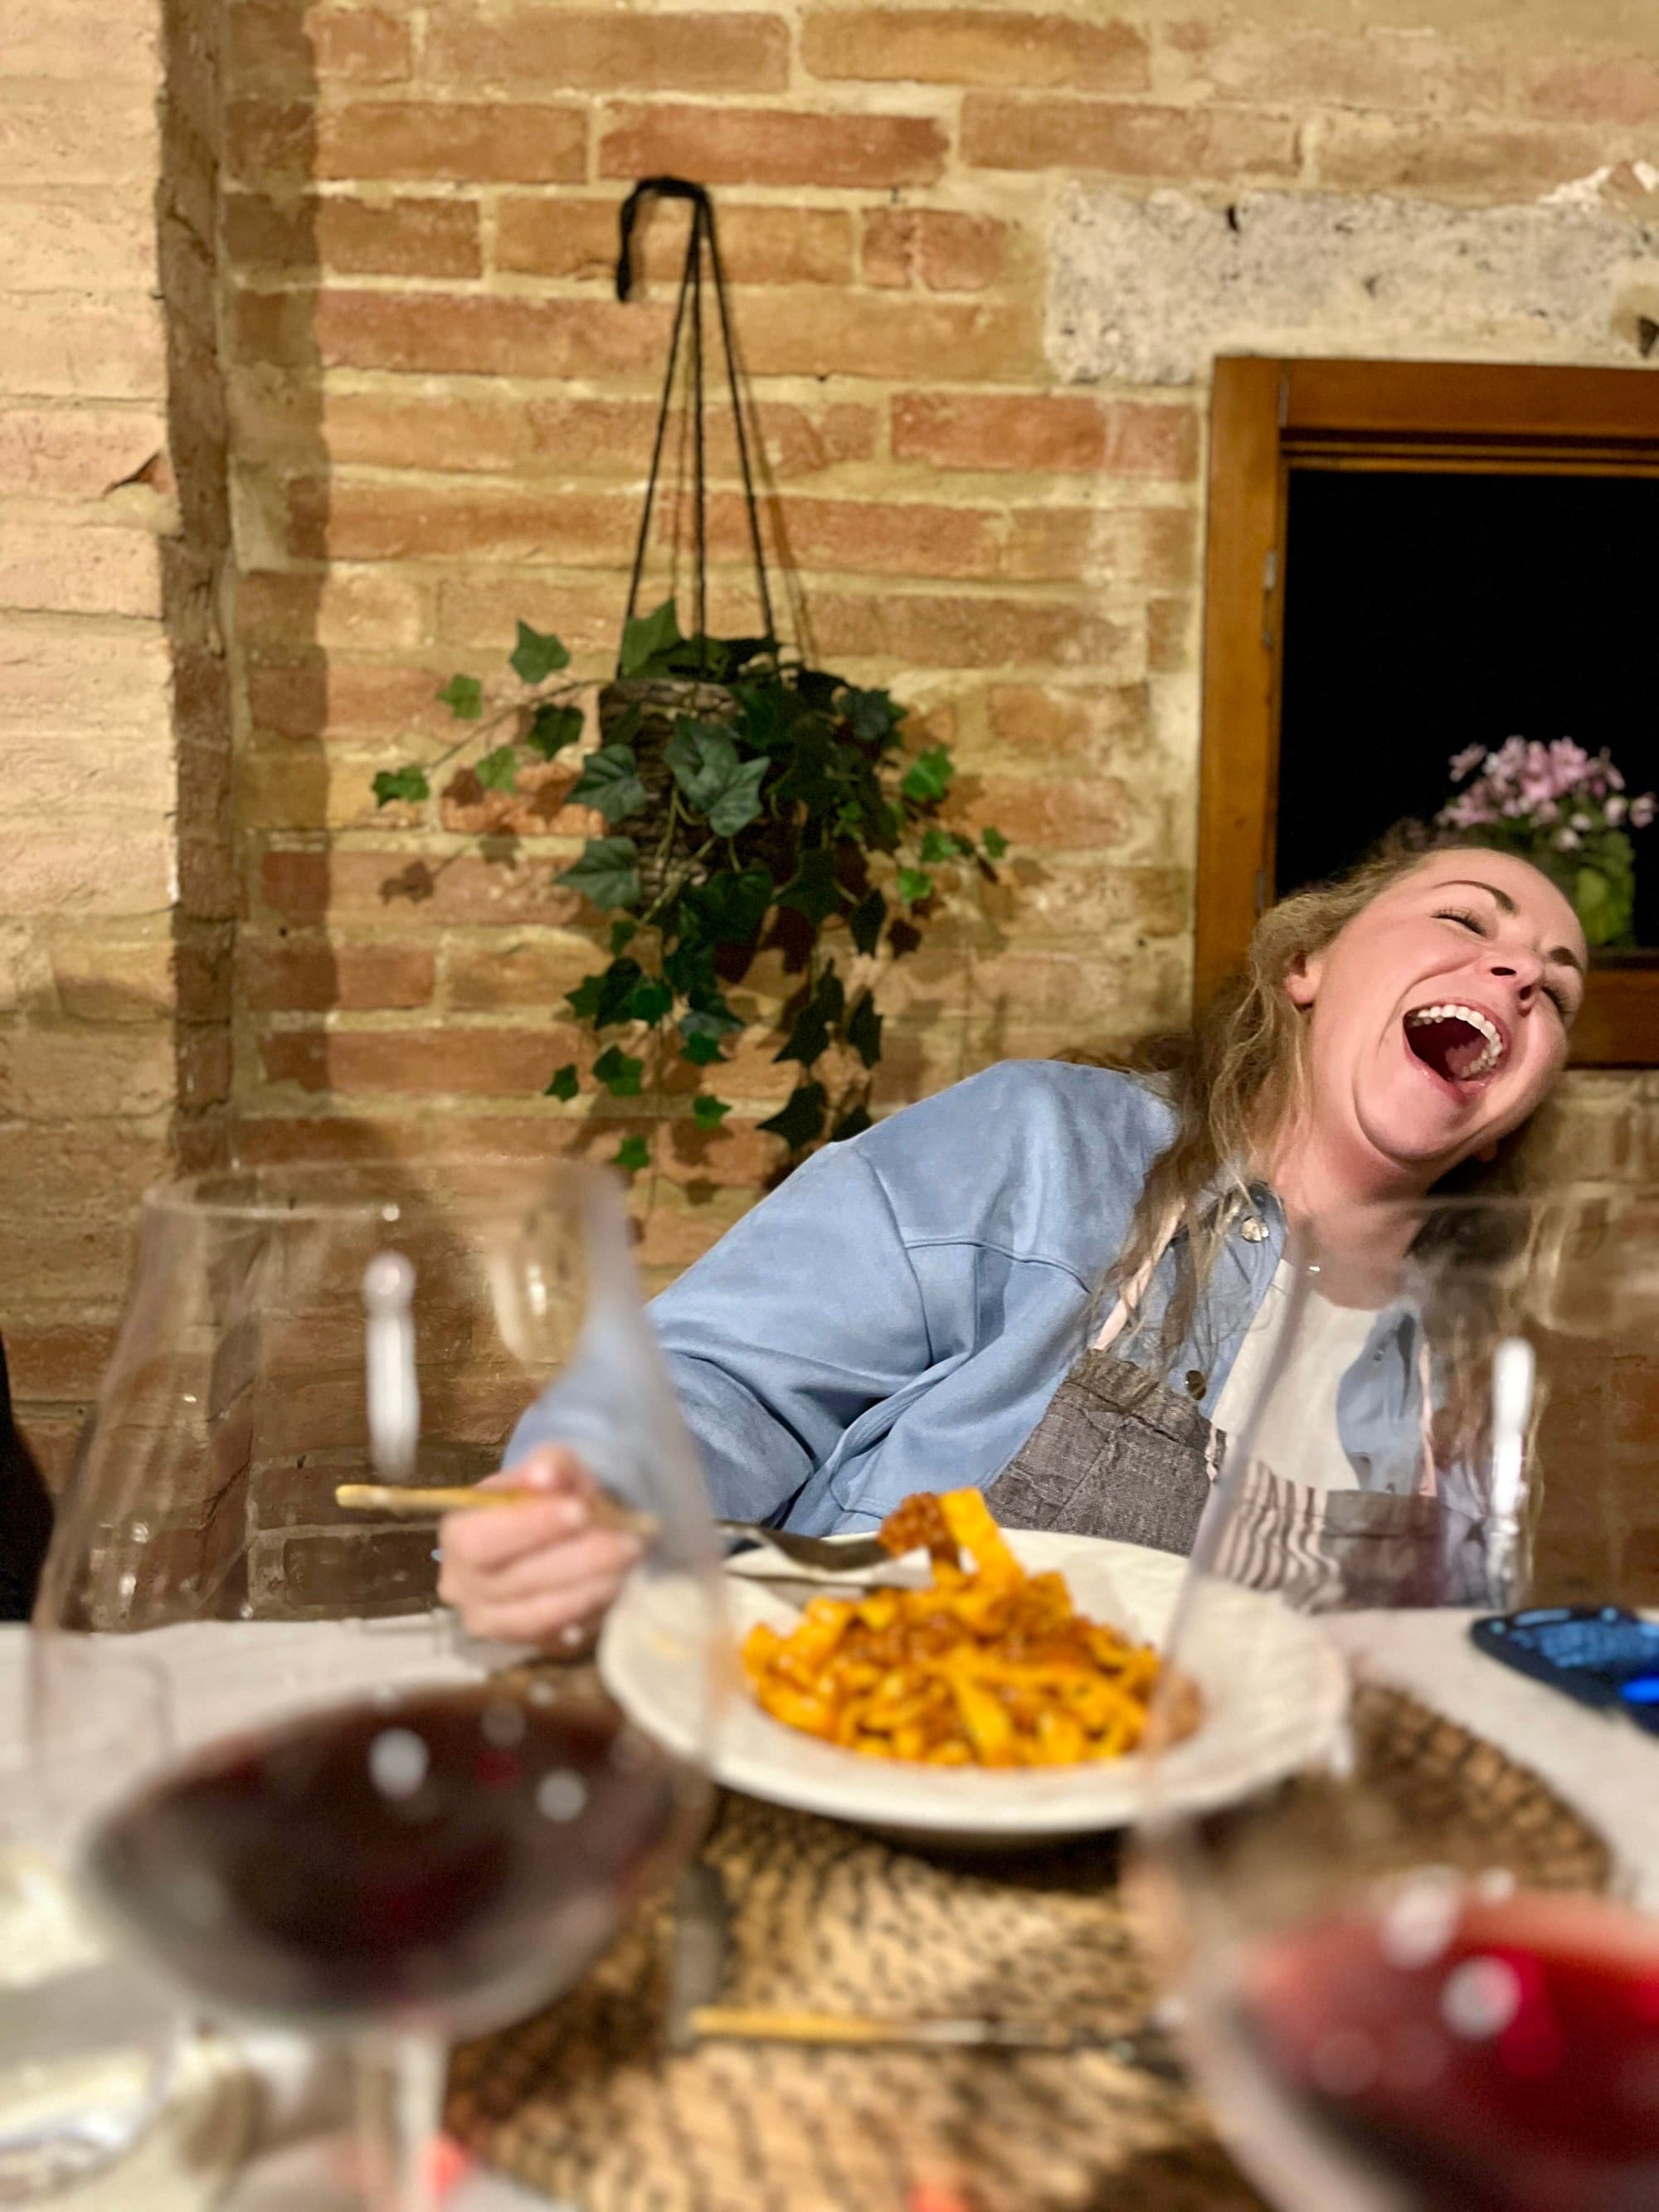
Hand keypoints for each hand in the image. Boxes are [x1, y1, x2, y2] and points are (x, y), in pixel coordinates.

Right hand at [436, 1445, 641, 1648]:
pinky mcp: (523, 1643)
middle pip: (512, 1581)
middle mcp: (461, 1586)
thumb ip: (552, 1465)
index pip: (478, 1540)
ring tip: (630, 1559)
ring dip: (589, 1587)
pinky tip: (620, 1581)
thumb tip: (544, 1475)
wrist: (568, 1532)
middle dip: (573, 1561)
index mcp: (457, 1535)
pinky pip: (557, 1634)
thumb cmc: (554, 1496)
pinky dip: (591, 1607)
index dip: (527, 1529)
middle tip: (625, 1541)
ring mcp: (490, 1622)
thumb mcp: (557, 1466)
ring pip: (537, 1614)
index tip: (580, 1511)